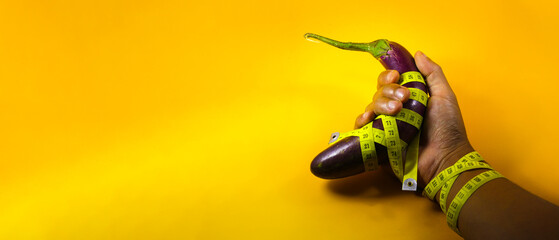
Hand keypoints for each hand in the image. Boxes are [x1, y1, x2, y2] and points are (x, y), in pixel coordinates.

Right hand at [354, 51, 473, 185]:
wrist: (444, 158)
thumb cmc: (448, 129)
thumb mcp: (444, 96)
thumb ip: (432, 73)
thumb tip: (417, 54)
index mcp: (410, 98)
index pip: (390, 81)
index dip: (389, 76)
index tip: (396, 77)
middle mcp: (396, 110)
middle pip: (379, 92)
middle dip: (388, 92)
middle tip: (403, 101)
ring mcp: (386, 125)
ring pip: (372, 106)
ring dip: (380, 105)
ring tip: (396, 113)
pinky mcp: (379, 141)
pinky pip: (363, 128)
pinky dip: (362, 121)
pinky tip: (368, 120)